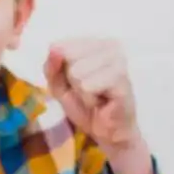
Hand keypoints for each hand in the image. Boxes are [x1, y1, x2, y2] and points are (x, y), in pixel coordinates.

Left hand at [45, 39, 150, 173]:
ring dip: (81, 92)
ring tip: (96, 97)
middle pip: (68, 57)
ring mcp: (118, 60)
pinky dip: (89, 99)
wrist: (108, 133)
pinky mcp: (121, 79)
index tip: (77, 82)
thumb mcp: (59, 85)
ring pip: (76, 72)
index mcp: (96, 41)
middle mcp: (110, 44)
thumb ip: (51, 66)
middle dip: (72, 81)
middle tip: (88, 91)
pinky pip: (87, 86)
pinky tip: (102, 102)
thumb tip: (53, 49)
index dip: (61, 71)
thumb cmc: (86, 105)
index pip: (60, 46)